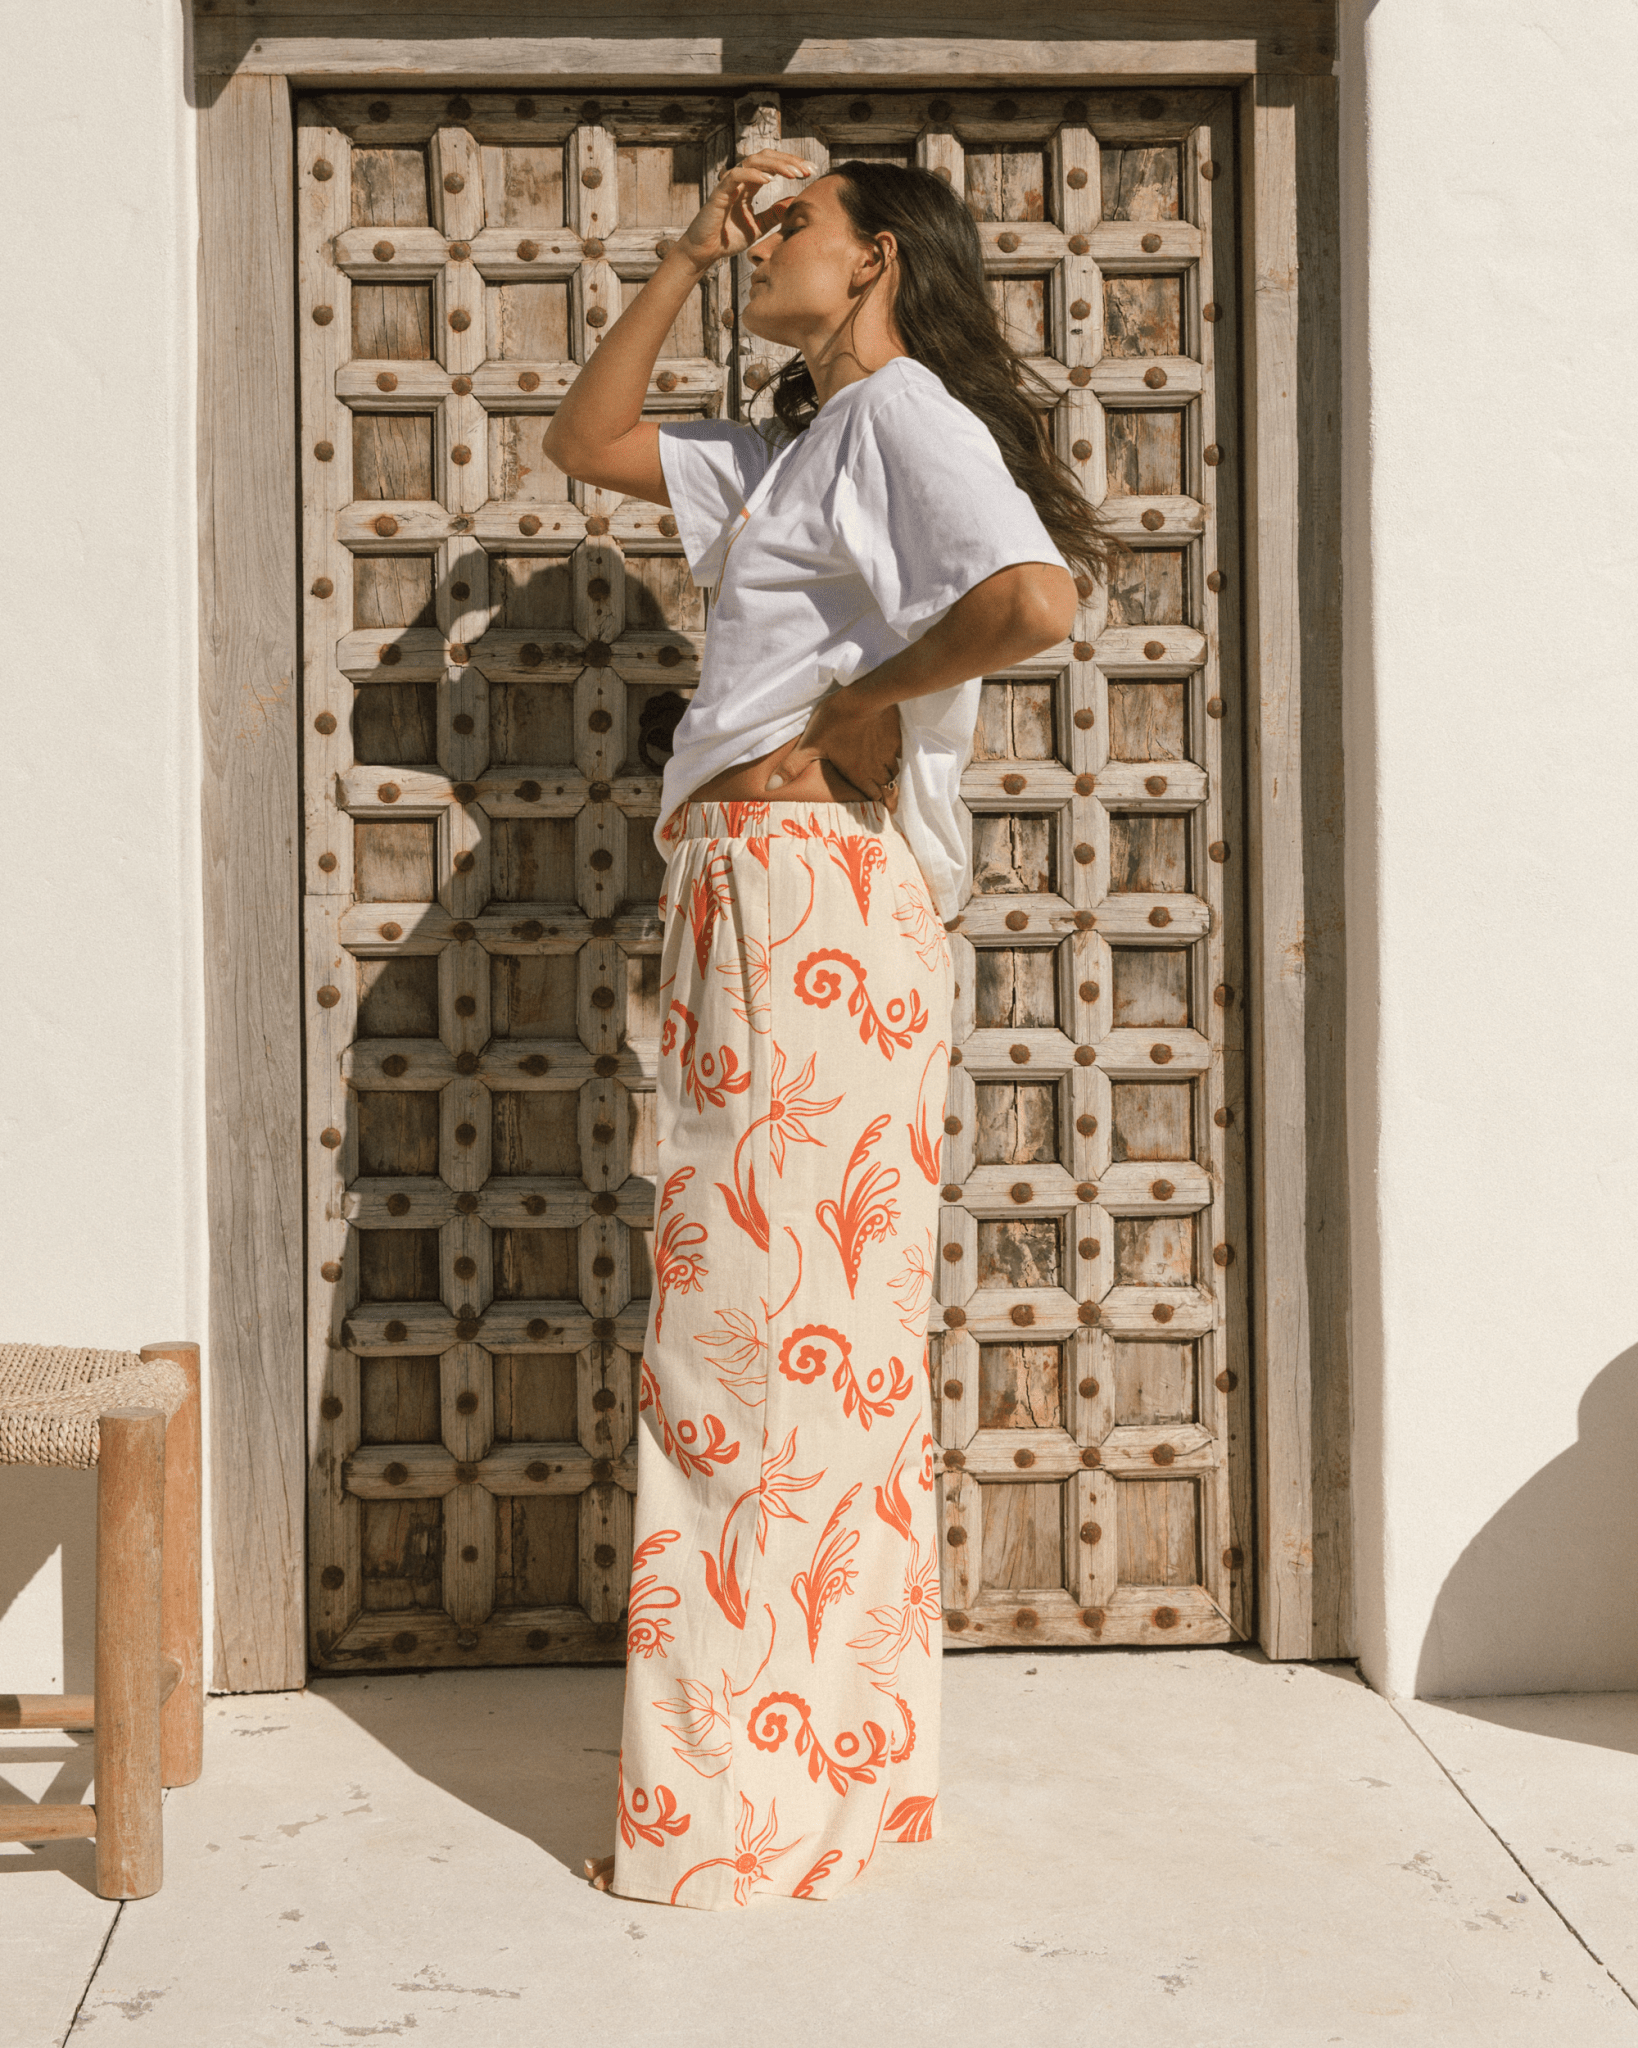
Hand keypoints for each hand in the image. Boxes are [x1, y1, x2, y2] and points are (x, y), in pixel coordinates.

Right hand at [674, 150, 813, 273]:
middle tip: (808, 170)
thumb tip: (793, 202)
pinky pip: (736, 175)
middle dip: (789, 161)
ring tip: (794, 173)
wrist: (705, 251)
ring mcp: (730, 183)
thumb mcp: (759, 226)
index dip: (792, 165)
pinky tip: (769, 180)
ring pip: (753, 161)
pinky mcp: (720, 192)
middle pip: (766, 158)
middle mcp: (740, 179)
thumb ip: (774, 214)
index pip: (773, 166)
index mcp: (750, 185)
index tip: (811, 172)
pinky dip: (753, 175)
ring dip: (776, 165)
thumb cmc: (728, 238)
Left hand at [766, 690, 903, 803]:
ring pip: (895, 772)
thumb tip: (769, 787)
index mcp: (858, 774)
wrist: (863, 696)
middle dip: (889, 796)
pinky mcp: (895, 736)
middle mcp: (876, 768)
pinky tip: (895, 755)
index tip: (884, 812)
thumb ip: (791, 768)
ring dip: (892, 778)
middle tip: (891, 805)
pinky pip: (900, 753)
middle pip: (888, 788)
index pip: (874, 796)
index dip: (879, 805)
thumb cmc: (834, 722)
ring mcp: (888, 752)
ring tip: (892, 782)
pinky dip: (898, 757)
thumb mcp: (808, 745)